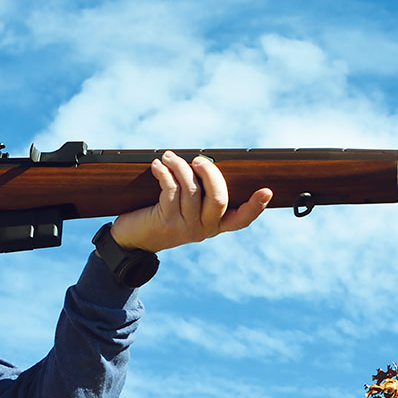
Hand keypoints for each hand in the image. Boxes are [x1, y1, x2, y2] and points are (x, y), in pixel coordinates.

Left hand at [110, 151, 271, 251]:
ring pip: (192, 190)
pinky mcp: (166, 222)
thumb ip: (197, 193)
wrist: (130, 240)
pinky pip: (171, 190)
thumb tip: (201, 163)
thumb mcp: (182, 208)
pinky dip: (165, 173)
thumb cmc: (157, 216)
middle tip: (197, 159)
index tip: (267, 191)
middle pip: (219, 198)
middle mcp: (203, 229)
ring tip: (169, 157)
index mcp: (212, 226)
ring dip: (180, 167)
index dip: (256, 207)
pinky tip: (158, 166)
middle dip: (210, 173)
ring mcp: (185, 228)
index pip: (241, 220)